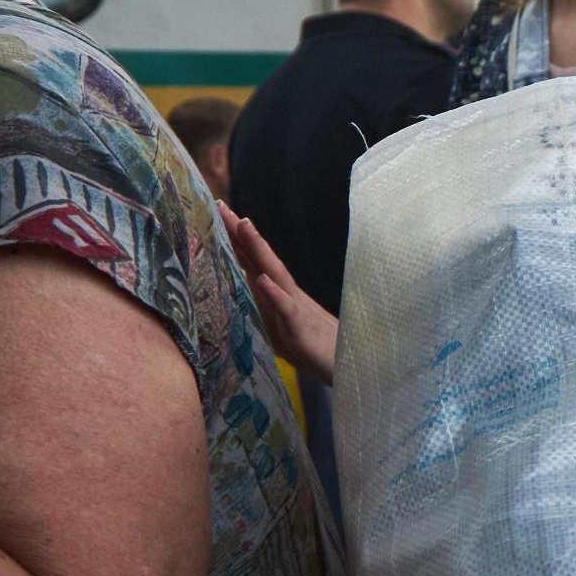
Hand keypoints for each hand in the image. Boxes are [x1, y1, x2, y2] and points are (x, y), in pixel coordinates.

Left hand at [221, 207, 339, 385]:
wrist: (354, 369)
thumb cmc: (321, 353)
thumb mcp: (286, 332)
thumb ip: (270, 313)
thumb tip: (251, 297)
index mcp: (283, 297)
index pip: (257, 264)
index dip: (239, 241)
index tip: (221, 214)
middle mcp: (290, 296)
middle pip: (262, 260)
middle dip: (242, 234)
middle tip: (222, 206)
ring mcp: (297, 310)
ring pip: (275, 275)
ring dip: (259, 251)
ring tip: (244, 226)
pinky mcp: (302, 331)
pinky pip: (287, 310)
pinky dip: (275, 294)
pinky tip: (263, 280)